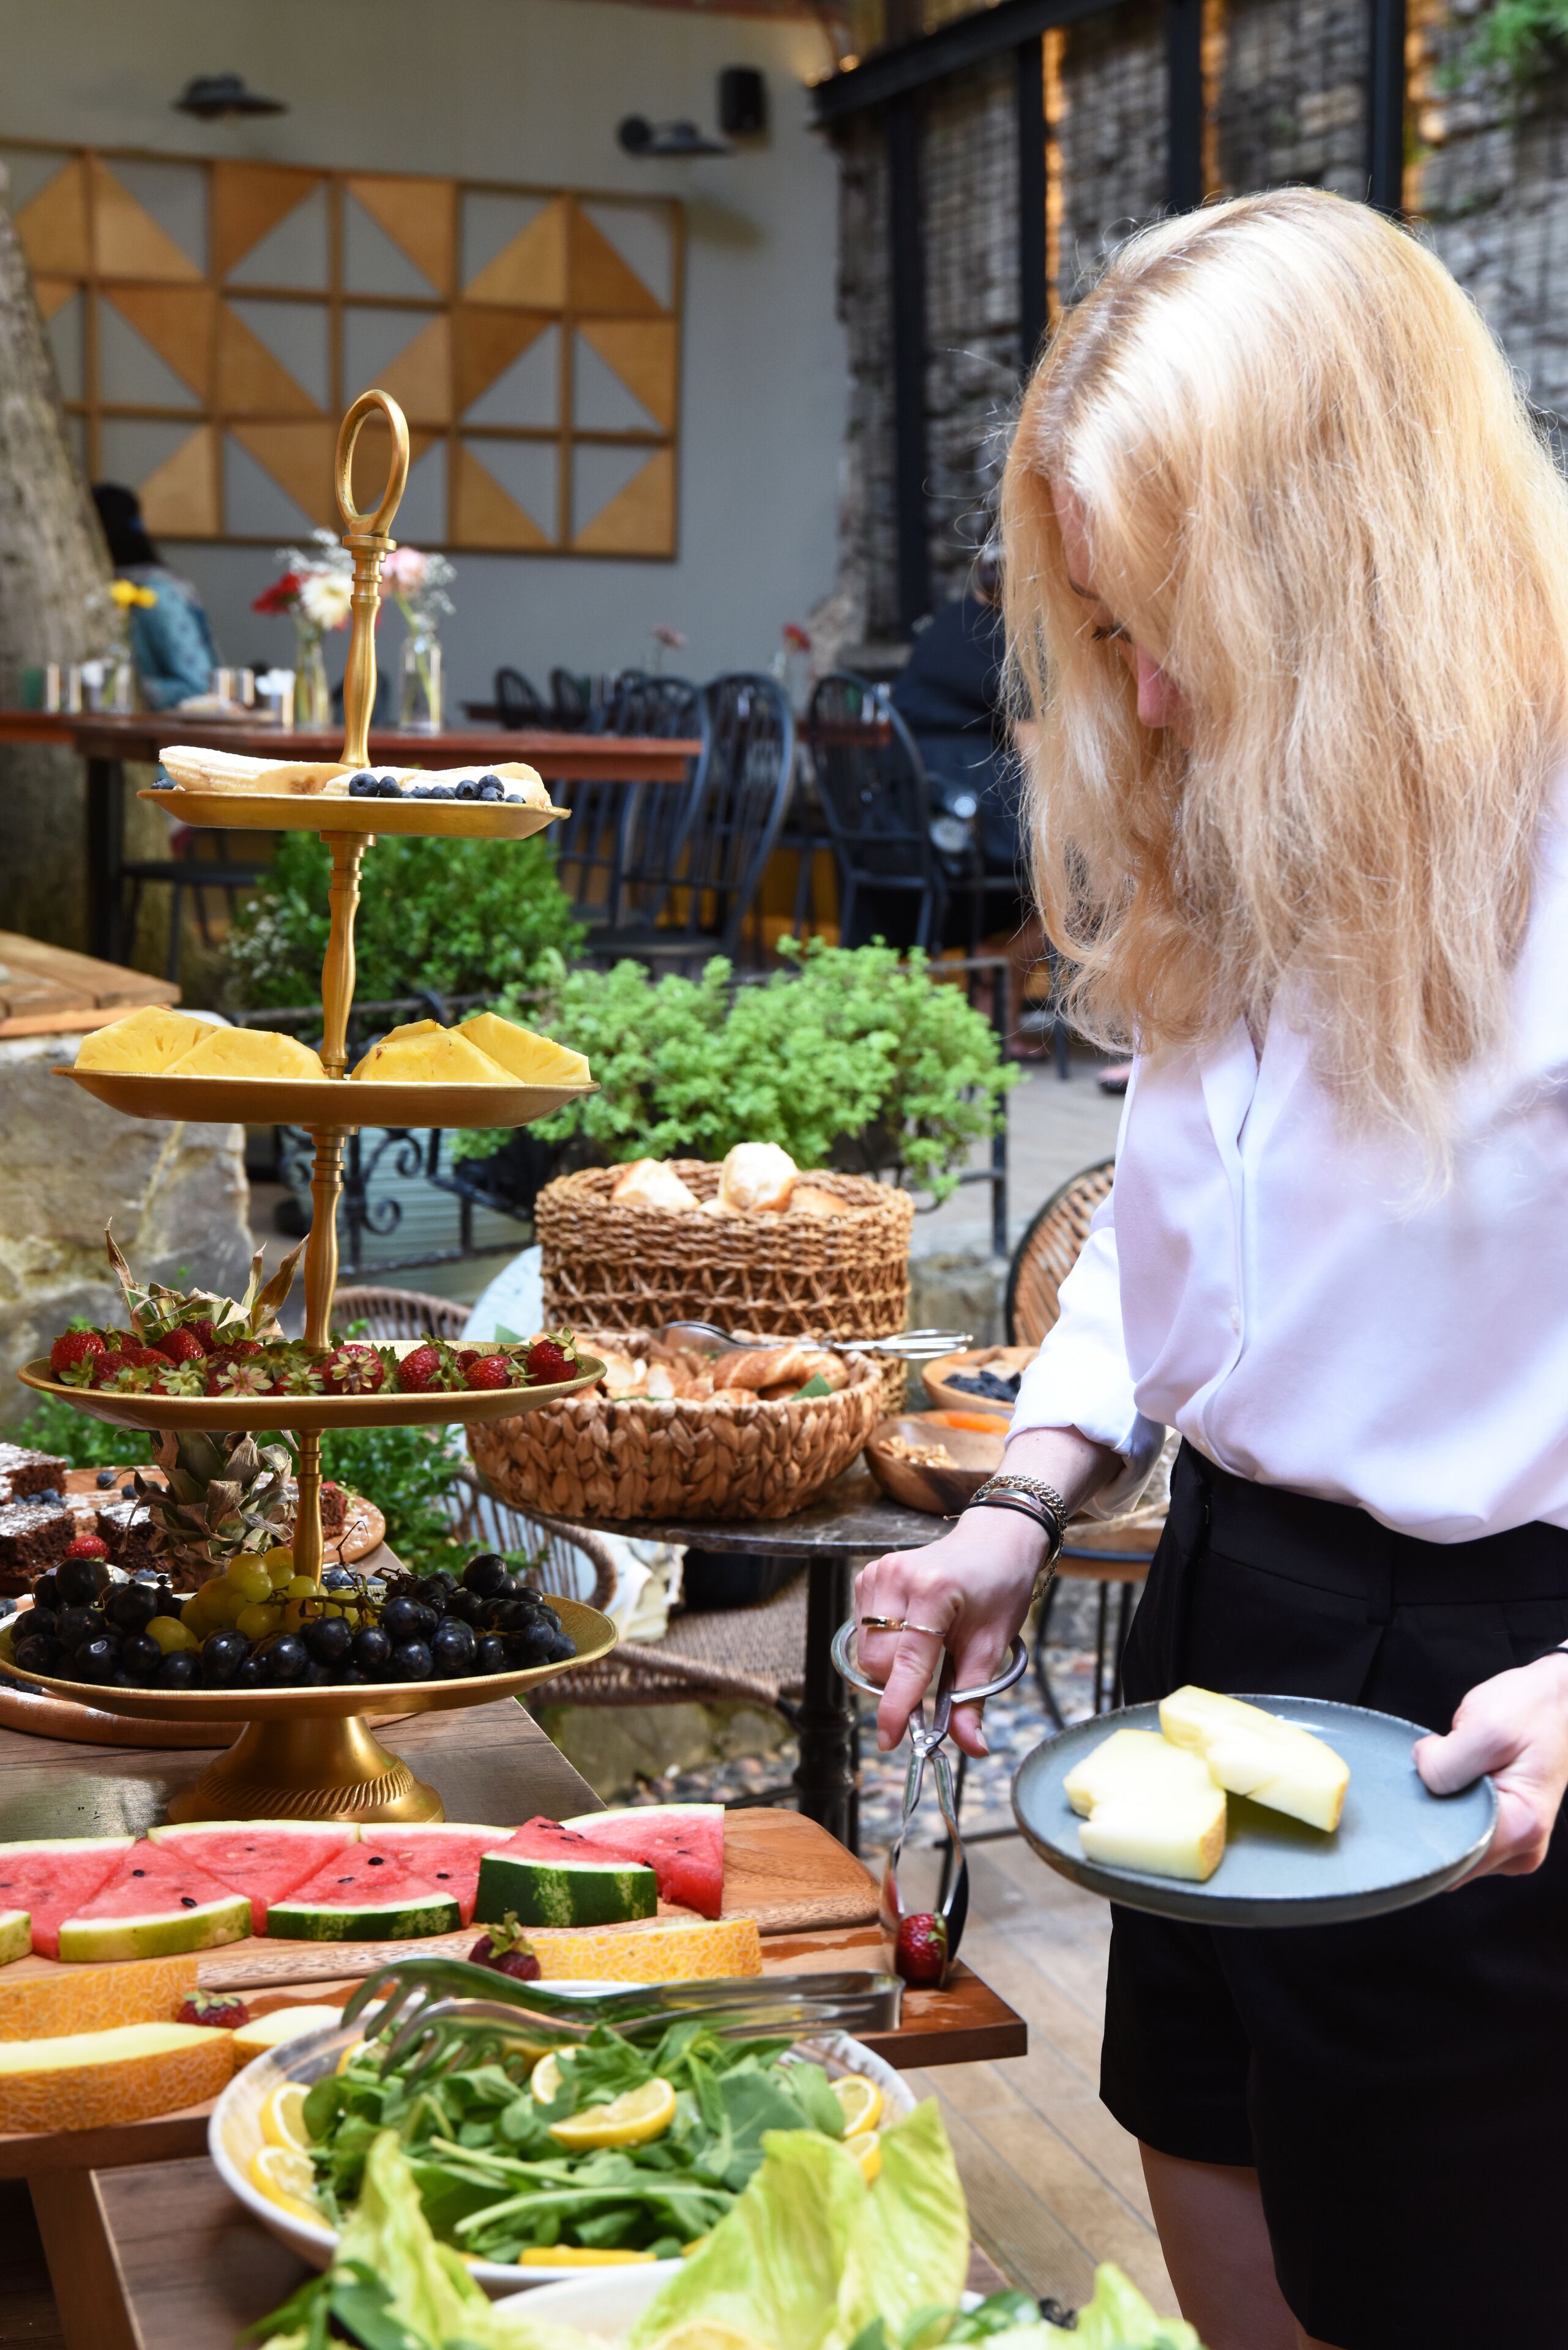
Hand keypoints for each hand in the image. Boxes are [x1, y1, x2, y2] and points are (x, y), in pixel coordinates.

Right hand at [855, 1508, 1042, 1758]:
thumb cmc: (998, 1587)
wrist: (994, 1541)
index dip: (898, 1707)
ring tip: (926, 1646)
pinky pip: (861, 1629)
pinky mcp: (868, 1573)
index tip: (891, 1739)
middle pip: (877, 1661)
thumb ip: (973, 1695)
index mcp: (934, 1591)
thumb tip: (970, 1745)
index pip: (906, 1662)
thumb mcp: (994, 1643)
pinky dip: (883, 1642)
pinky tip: (909, 1628)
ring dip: (891, 1664)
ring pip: (866, 1649)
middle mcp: (898, 1576)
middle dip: (900, 1684)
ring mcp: (879, 1571)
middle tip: (932, 1679)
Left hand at [1414, 1650, 1567, 1877]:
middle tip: (1438, 1772)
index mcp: (1521, 1826)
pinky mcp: (1508, 1828)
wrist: (1558, 1698)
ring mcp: (1517, 1840)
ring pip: (1456, 1841)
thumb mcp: (1483, 1727)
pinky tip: (1462, 1778)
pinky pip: (1464, 1827)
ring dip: (1445, 1807)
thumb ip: (1445, 1763)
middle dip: (1435, 1817)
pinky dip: (1454, 1804)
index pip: (1454, 1858)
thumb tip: (1420, 1779)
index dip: (1426, 1827)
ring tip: (1459, 1770)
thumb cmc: (1530, 1710)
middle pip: (1453, 1855)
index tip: (1419, 1791)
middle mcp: (1524, 1845)